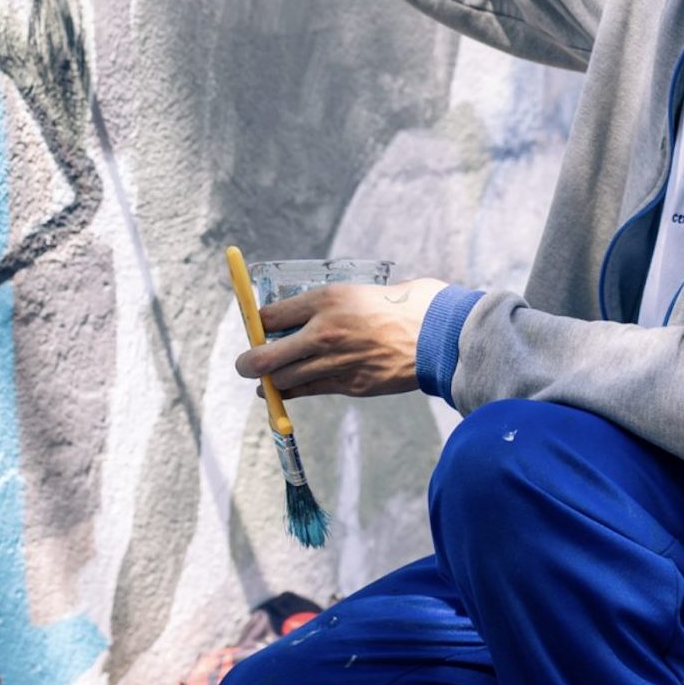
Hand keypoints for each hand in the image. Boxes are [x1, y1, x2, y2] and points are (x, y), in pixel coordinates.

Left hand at [237, 279, 450, 398]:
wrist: (438, 334)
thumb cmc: (403, 305)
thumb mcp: (359, 291)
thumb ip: (328, 304)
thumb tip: (300, 315)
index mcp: (326, 299)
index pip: (269, 315)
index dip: (257, 324)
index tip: (258, 327)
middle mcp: (324, 331)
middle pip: (264, 355)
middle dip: (248, 362)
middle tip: (245, 363)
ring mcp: (335, 362)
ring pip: (282, 380)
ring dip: (270, 382)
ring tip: (264, 379)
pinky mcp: (349, 385)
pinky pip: (309, 392)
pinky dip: (293, 393)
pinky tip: (285, 392)